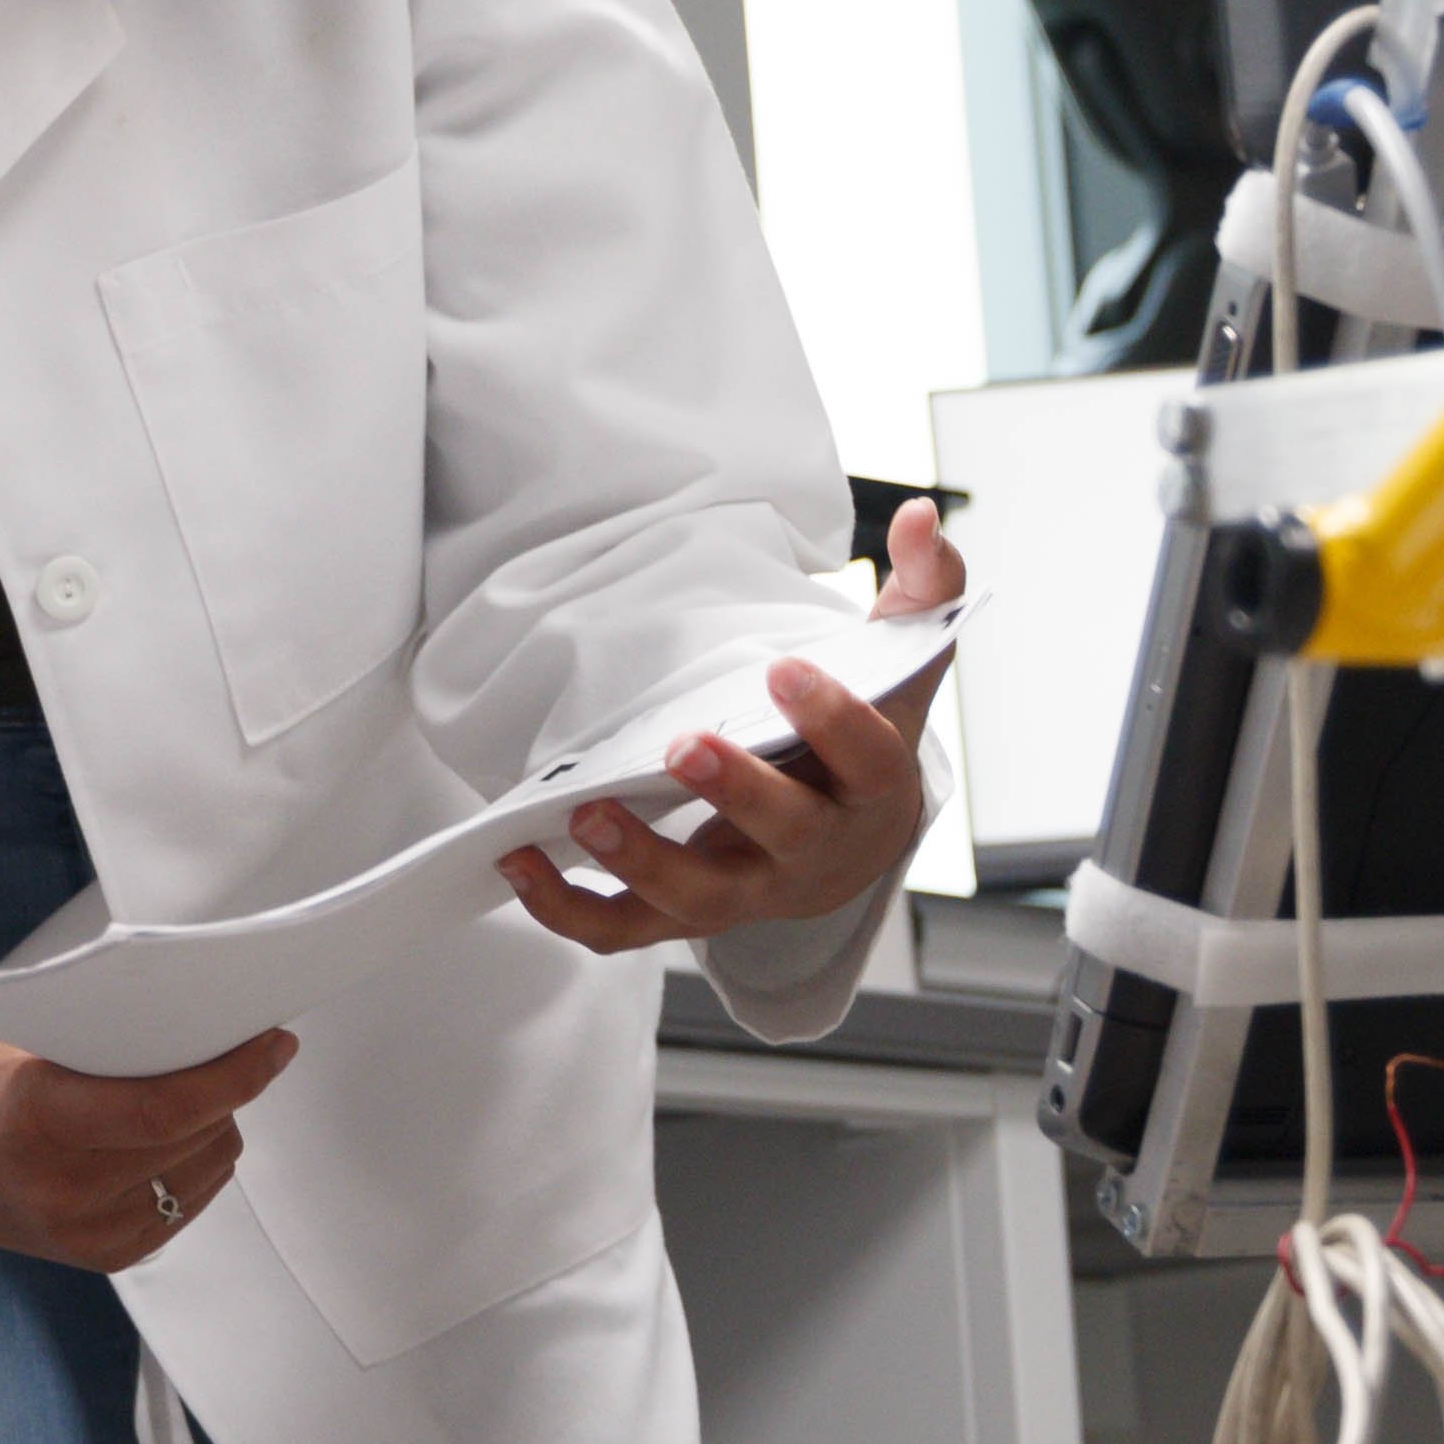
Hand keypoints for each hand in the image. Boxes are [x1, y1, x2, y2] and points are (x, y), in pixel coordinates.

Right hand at [0, 1020, 296, 1274]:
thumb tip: (195, 1020)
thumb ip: (98, 1037)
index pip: (167, 1106)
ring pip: (205, 1168)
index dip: (235, 1074)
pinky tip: (169, 1137)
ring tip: (186, 1092)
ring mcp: (83, 1231)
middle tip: (231, 1046)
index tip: (273, 1043)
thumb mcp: (11, 1036)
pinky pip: (188, 1201)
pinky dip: (195, 1163)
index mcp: (37, 1119)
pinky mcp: (100, 1255)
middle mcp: (63, 1188)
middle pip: (197, 1135)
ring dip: (214, 1126)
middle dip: (226, 1088)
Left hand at [501, 501, 962, 960]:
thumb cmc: (869, 741)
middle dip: (737, 793)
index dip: (833, 719)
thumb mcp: (904, 664)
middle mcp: (816, 850)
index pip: (868, 758)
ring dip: (641, 862)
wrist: (854, 841)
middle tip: (684, 745)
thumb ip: (923, 584)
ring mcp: (751, 888)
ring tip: (586, 811)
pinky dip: (570, 907)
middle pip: (786, 835)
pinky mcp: (691, 912)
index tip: (786, 667)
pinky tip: (519, 859)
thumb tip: (918, 515)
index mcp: (875, 786)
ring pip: (701, 899)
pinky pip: (627, 928)